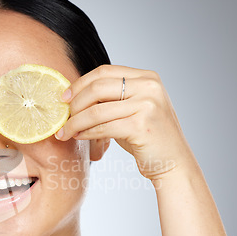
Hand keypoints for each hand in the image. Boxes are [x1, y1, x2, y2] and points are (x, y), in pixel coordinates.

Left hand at [55, 65, 195, 180]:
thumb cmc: (147, 138)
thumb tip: (73, 95)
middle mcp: (149, 87)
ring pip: (97, 110)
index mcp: (147, 77)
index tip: (63, 97)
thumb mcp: (132, 110)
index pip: (104, 72)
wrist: (173, 164)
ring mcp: (148, 105)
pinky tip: (78, 137)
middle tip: (62, 117)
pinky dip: (86, 133)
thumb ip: (111, 98)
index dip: (80, 83)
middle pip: (98, 87)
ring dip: (75, 122)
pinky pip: (103, 127)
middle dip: (75, 103)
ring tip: (65, 132)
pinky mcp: (142, 126)